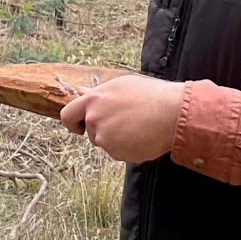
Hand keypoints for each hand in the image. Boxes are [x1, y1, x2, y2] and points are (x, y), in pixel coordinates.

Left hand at [60, 74, 184, 164]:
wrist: (173, 113)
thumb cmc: (150, 95)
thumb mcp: (122, 85)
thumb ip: (98, 93)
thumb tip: (81, 93)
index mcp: (93, 100)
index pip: (67, 115)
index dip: (73, 122)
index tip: (80, 125)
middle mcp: (94, 120)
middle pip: (90, 131)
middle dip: (103, 129)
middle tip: (126, 120)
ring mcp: (105, 139)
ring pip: (105, 142)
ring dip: (117, 138)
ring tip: (137, 125)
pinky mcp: (117, 153)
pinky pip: (118, 152)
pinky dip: (128, 147)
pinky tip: (142, 135)